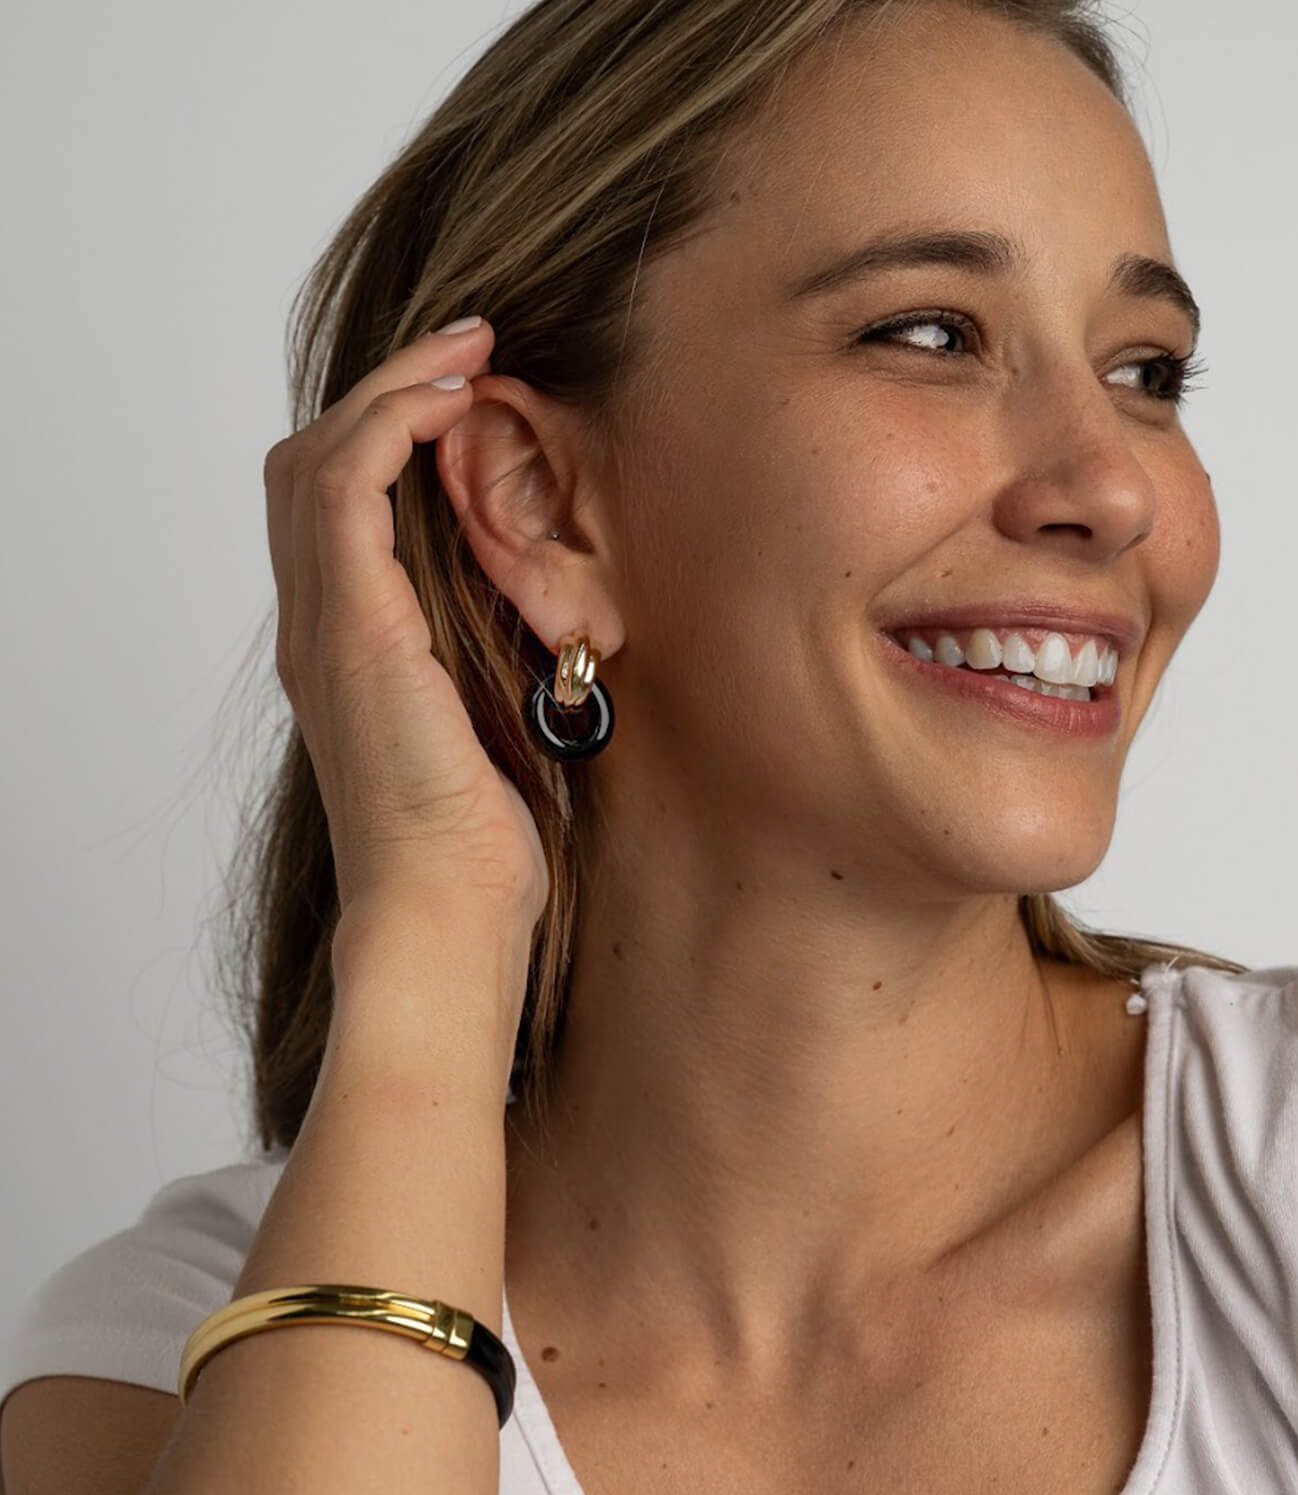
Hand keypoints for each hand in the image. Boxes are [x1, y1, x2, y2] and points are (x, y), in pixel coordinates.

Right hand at [264, 316, 550, 938]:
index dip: (391, 432)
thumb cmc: (480, 835)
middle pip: (310, 464)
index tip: (472, 389)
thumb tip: (550, 593)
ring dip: (392, 389)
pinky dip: (390, 426)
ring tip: (466, 349)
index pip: (336, 505)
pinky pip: (346, 487)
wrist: (448, 908)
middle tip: (468, 345)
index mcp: (351, 645)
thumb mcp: (495, 717)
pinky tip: (452, 402)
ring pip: (317, 458)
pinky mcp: (351, 629)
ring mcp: (326, 626)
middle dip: (387, 390)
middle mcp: (321, 626)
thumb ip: (492, 647)